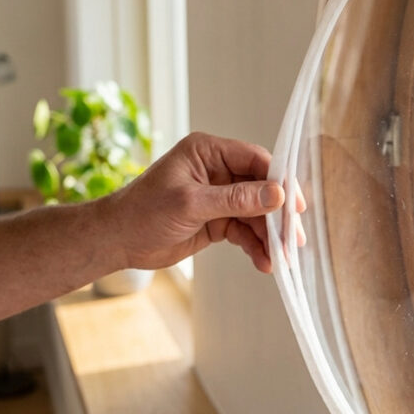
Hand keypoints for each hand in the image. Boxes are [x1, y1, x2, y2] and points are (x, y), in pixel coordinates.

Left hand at [108, 132, 284, 271]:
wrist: (118, 241)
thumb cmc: (143, 212)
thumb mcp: (192, 203)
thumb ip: (236, 199)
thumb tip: (276, 195)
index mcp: (208, 152)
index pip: (255, 160)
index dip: (279, 181)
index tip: (295, 205)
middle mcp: (217, 170)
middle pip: (261, 189)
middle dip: (277, 216)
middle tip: (293, 239)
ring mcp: (219, 196)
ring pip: (256, 214)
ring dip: (269, 236)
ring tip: (280, 259)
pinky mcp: (218, 220)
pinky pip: (245, 231)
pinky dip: (255, 246)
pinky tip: (264, 261)